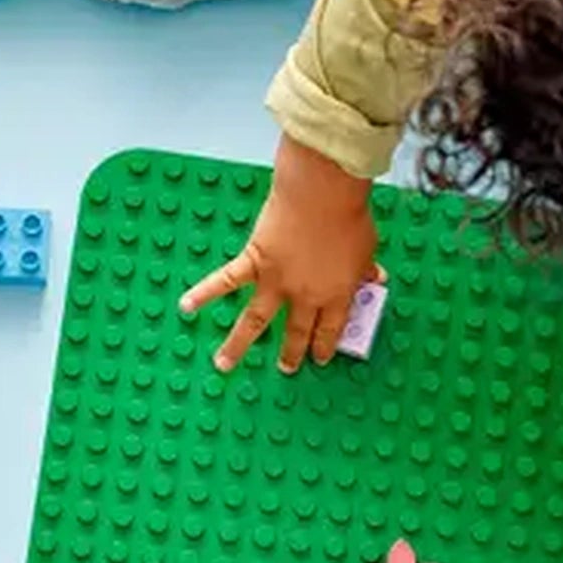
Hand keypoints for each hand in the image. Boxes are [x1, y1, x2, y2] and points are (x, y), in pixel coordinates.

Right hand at [180, 134, 381, 373]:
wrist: (322, 194)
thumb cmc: (348, 216)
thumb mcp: (367, 248)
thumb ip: (366, 269)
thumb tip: (376, 278)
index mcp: (336, 294)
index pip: (330, 329)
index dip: (324, 345)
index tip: (319, 358)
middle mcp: (304, 296)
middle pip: (296, 332)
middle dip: (291, 353)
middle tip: (286, 368)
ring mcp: (276, 282)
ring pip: (254, 321)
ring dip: (237, 345)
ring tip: (223, 365)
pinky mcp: (254, 261)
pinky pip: (225, 281)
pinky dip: (204, 294)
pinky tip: (186, 307)